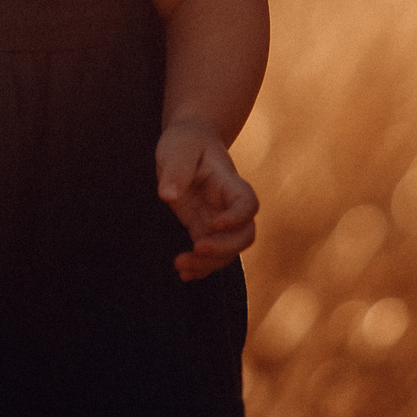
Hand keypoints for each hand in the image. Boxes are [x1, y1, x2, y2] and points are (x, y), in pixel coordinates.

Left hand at [156, 120, 257, 280]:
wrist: (189, 142)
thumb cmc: (186, 142)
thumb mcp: (177, 148)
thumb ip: (175, 170)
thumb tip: (168, 196)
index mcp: (229, 182)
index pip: (247, 204)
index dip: (237, 218)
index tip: (214, 224)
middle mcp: (228, 205)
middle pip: (245, 234)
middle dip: (225, 249)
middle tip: (196, 248)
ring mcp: (218, 218)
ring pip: (228, 250)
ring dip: (209, 264)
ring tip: (180, 267)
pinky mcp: (203, 227)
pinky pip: (210, 253)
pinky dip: (201, 267)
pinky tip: (183, 274)